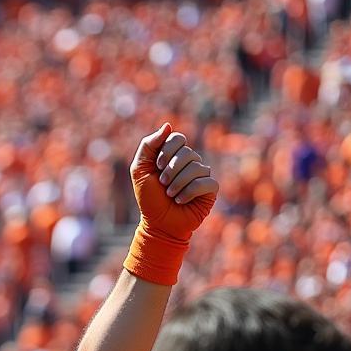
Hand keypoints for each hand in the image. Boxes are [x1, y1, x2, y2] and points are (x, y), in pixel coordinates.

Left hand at [130, 123, 217, 241]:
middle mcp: (191, 162)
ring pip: (196, 168)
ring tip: (171, 195)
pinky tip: (181, 201)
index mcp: (174, 155)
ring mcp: (202, 174)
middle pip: (187, 153)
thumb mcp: (140, 171)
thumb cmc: (149, 199)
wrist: (158, 224)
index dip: (166, 151)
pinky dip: (189, 193)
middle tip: (162, 184)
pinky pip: (204, 182)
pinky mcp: (211, 189)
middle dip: (170, 170)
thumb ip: (148, 146)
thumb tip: (168, 126)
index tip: (157, 167)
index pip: (177, 138)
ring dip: (177, 184)